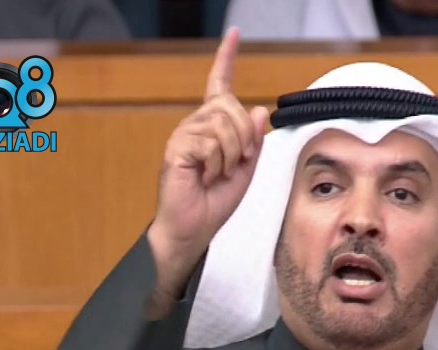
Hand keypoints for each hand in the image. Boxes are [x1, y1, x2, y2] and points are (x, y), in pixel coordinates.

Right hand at [147, 28, 269, 304]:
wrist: (194, 228)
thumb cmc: (215, 201)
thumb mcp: (246, 169)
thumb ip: (253, 141)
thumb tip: (259, 110)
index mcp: (213, 126)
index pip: (219, 86)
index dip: (226, 58)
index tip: (234, 33)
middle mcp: (196, 124)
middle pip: (231, 107)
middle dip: (244, 139)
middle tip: (235, 164)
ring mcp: (185, 134)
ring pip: (224, 126)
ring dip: (231, 156)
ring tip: (216, 174)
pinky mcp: (177, 148)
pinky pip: (211, 144)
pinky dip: (216, 166)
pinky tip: (204, 177)